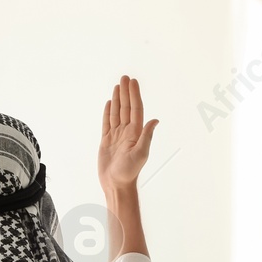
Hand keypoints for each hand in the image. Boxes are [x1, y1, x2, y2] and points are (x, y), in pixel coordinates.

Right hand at [97, 75, 158, 192]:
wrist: (116, 184)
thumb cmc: (129, 172)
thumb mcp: (140, 154)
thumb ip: (146, 136)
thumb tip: (155, 120)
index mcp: (135, 133)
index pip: (135, 109)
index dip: (134, 95)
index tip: (132, 82)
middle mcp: (127, 132)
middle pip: (126, 108)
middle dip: (126, 92)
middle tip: (124, 78)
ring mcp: (116, 136)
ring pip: (117, 113)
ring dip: (117, 99)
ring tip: (117, 86)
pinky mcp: (107, 141)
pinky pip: (107, 123)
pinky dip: (108, 112)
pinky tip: (109, 103)